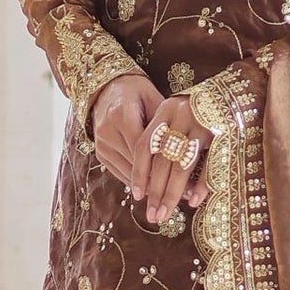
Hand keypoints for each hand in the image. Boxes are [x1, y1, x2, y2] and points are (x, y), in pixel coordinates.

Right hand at [89, 77, 211, 219]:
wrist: (107, 88)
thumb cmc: (138, 92)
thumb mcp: (155, 100)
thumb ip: (165, 125)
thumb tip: (189, 151)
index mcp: (123, 114)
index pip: (144, 149)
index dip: (163, 169)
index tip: (182, 184)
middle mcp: (108, 130)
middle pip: (136, 164)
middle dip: (158, 184)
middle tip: (180, 200)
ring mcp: (101, 143)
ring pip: (127, 172)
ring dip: (148, 189)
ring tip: (169, 202)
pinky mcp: (100, 152)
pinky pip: (119, 172)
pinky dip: (136, 183)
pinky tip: (152, 194)